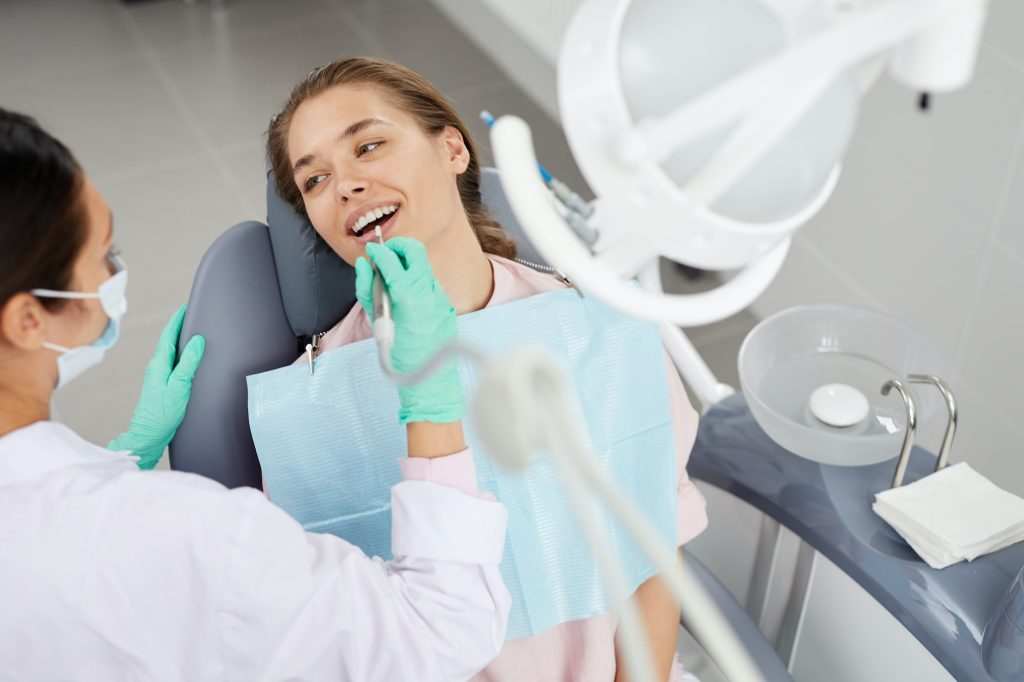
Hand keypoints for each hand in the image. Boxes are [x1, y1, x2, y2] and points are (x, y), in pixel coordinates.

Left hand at [108, 304, 204, 468]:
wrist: (149, 434)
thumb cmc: (162, 413)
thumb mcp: (179, 385)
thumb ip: (188, 362)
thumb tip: (196, 341)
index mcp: (160, 363)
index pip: (169, 334)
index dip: (177, 320)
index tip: (186, 307)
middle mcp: (157, 366)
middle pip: (169, 340)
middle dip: (180, 326)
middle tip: (192, 315)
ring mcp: (159, 375)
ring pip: (171, 351)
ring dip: (180, 340)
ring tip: (193, 331)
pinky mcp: (163, 384)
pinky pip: (174, 362)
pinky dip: (181, 353)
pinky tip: (189, 358)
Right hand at [355, 237, 462, 423]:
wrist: (429, 383)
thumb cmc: (400, 358)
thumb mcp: (378, 323)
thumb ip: (369, 291)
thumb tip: (364, 266)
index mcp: (409, 298)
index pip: (392, 261)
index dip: (378, 252)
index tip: (370, 251)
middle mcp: (429, 293)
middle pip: (415, 251)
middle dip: (398, 246)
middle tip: (384, 254)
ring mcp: (441, 299)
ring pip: (424, 267)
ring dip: (407, 265)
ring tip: (391, 278)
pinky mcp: (446, 306)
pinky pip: (429, 285)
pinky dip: (416, 284)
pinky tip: (406, 298)